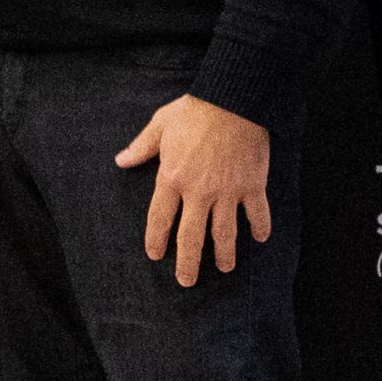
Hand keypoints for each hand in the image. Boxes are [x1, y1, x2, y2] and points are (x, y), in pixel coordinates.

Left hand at [116, 94, 271, 287]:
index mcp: (172, 178)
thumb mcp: (160, 124)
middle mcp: (199, 191)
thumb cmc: (195, 110)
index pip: (160, 218)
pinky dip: (260, 227)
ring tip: (225, 268)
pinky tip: (261, 238)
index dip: (156, 240)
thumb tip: (120, 161)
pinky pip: (258, 213)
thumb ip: (141, 147)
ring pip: (225, 232)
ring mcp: (227, 191)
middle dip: (188, 263)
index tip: (155, 256)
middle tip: (186, 281)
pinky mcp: (252, 185)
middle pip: (191, 236)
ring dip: (224, 254)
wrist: (234, 99)